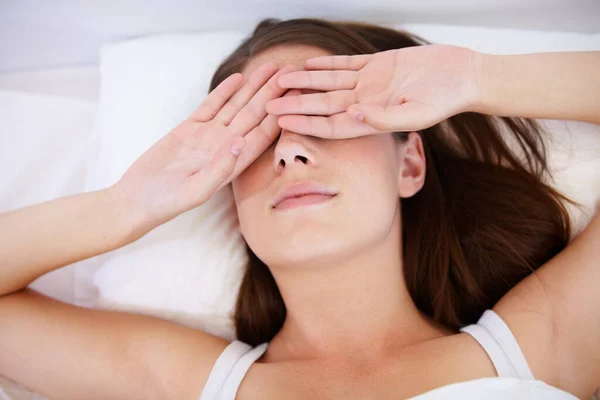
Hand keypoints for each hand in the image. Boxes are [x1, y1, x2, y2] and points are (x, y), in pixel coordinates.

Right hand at [114, 62, 295, 231]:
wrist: (137, 198)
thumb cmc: (167, 202)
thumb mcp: (195, 190)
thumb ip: (219, 168)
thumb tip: (240, 141)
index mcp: (233, 164)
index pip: (262, 135)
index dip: (281, 115)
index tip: (298, 96)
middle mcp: (225, 147)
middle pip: (255, 114)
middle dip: (273, 93)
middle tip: (292, 71)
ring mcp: (208, 136)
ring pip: (236, 106)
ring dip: (254, 87)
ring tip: (271, 67)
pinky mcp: (189, 128)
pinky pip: (211, 106)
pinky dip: (224, 91)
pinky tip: (239, 77)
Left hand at [266, 44, 479, 137]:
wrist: (463, 76)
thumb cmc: (445, 99)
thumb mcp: (417, 114)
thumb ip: (384, 118)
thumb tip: (353, 116)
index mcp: (371, 120)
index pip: (330, 125)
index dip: (305, 124)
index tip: (281, 122)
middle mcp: (365, 103)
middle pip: (322, 105)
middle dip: (295, 104)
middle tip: (266, 104)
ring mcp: (369, 83)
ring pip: (328, 83)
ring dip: (304, 82)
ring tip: (279, 79)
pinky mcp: (376, 64)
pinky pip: (344, 64)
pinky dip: (325, 64)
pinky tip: (306, 64)